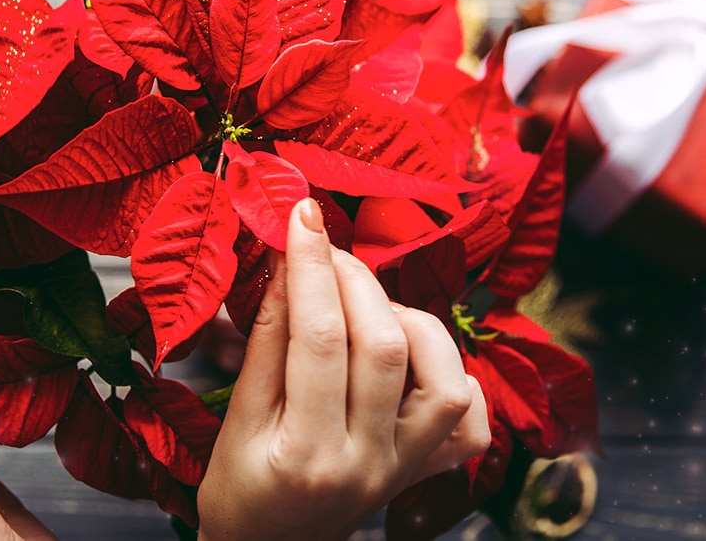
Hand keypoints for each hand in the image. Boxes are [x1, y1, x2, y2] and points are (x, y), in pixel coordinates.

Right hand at [197, 198, 489, 540]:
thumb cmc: (240, 491)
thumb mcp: (237, 418)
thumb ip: (266, 340)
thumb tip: (288, 263)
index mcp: (309, 455)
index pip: (319, 340)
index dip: (312, 266)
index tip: (301, 214)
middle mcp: (371, 463)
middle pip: (385, 346)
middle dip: (353, 278)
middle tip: (322, 246)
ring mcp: (407, 468)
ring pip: (445, 375)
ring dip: (405, 318)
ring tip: (362, 308)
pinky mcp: (427, 469)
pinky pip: (469, 417)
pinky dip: (449, 370)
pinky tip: (409, 355)